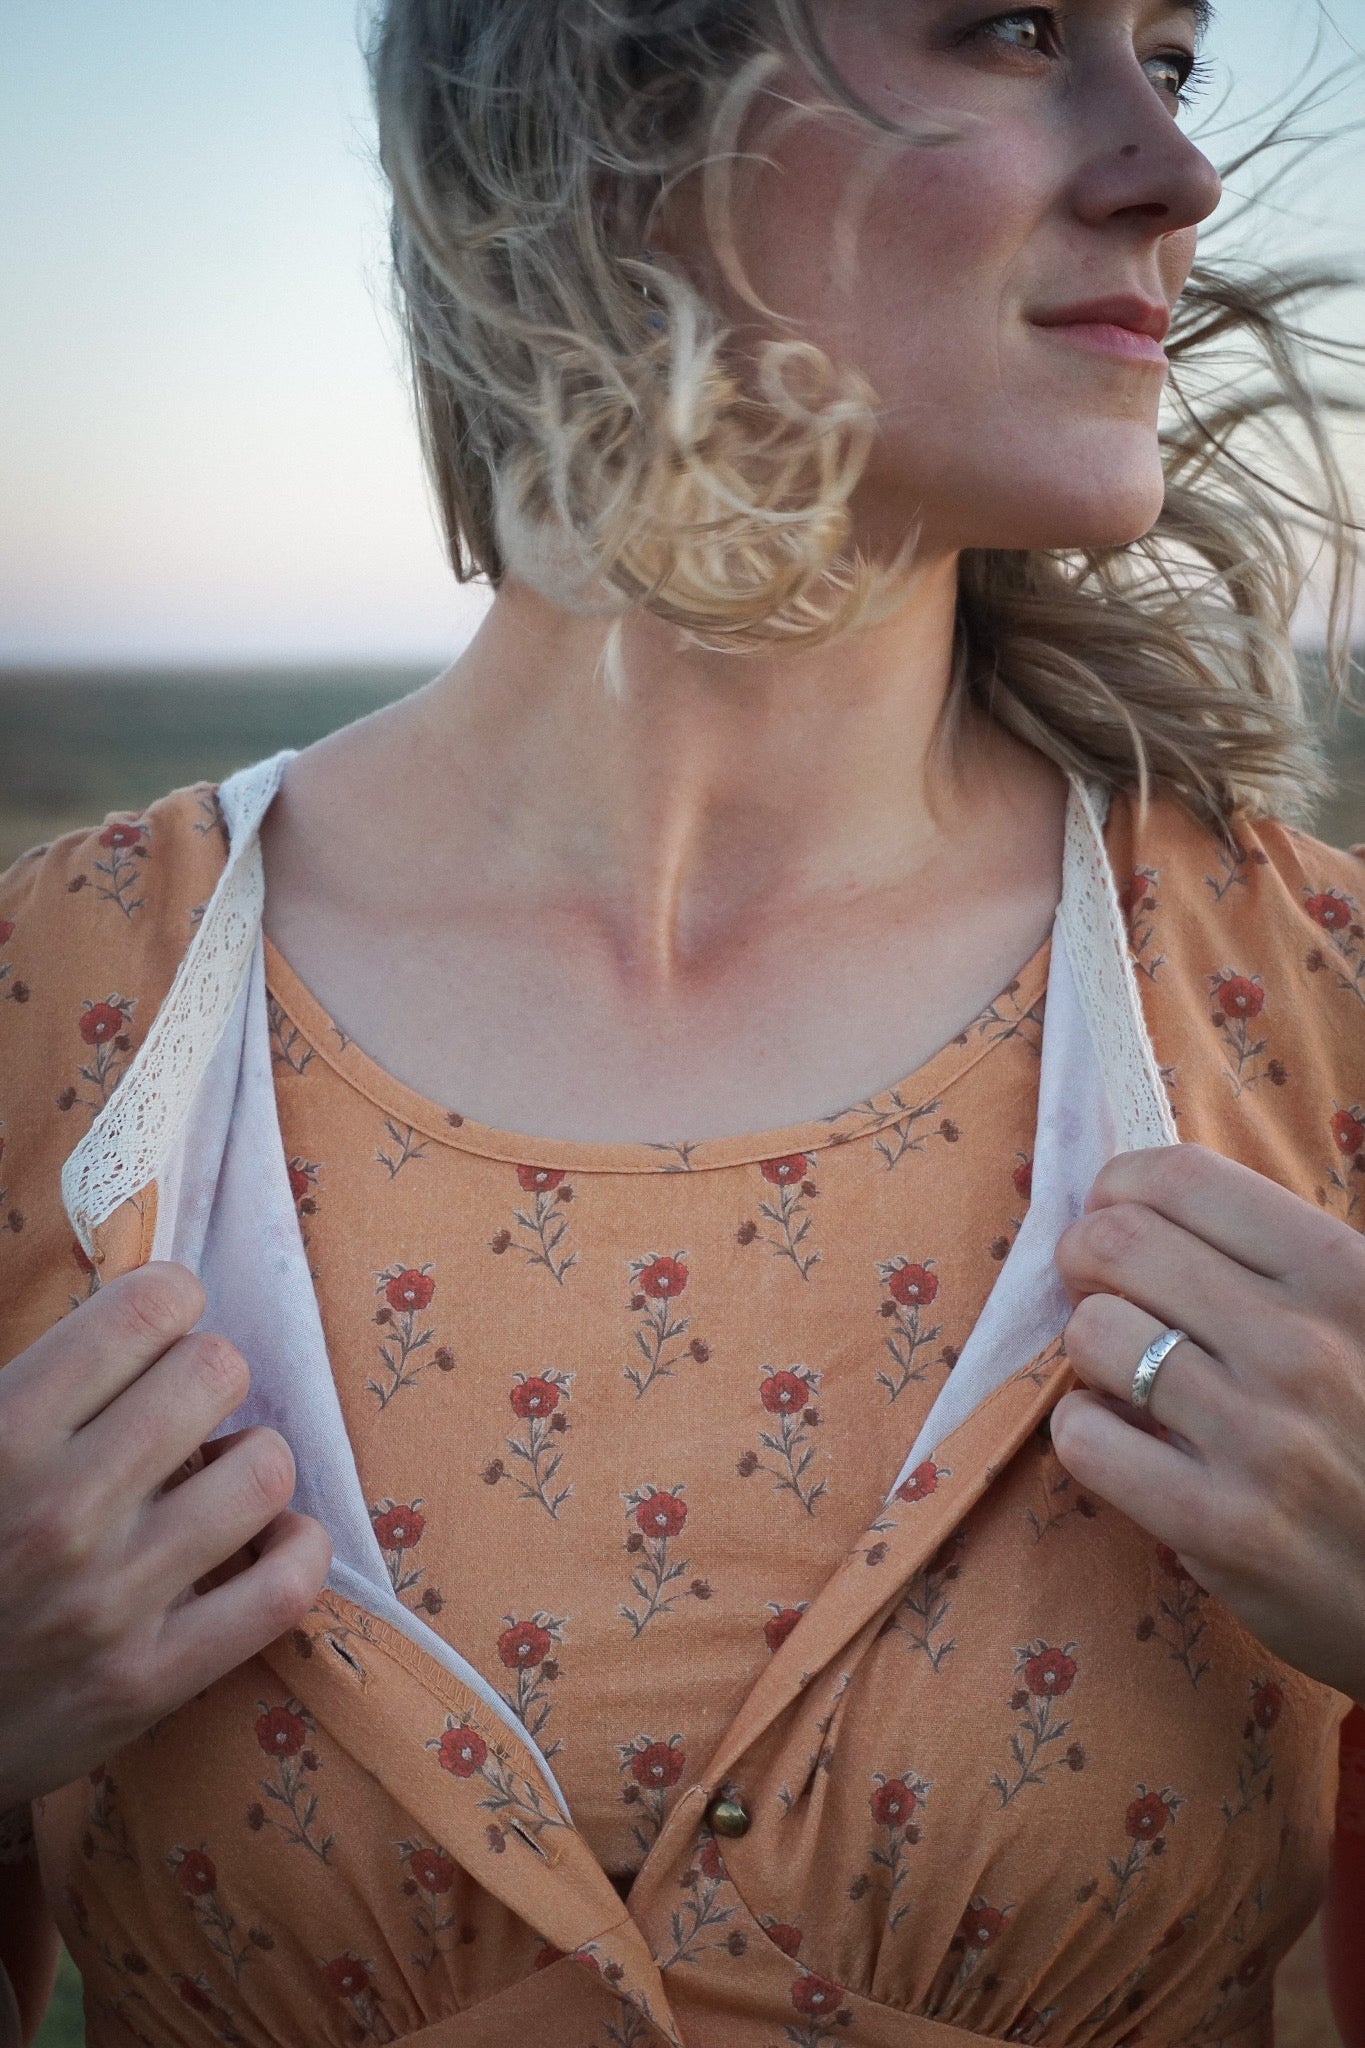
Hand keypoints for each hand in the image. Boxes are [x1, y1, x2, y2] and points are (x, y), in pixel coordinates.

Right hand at [0, 1264, 330, 1806]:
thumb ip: (39, 1379)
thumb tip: (141, 1311)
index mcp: (2, 1433)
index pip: (148, 1307)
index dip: (167, 1303)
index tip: (158, 1332)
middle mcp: (60, 1511)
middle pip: (216, 1372)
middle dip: (207, 1379)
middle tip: (181, 1411)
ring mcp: (110, 1601)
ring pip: (264, 1469)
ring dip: (250, 1460)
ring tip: (216, 1476)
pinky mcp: (147, 1682)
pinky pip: (281, 1590)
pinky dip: (297, 1549)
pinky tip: (270, 1539)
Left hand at [1051, 1144, 1364, 1706]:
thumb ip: (1278, 1258)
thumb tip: (1144, 1199)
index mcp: (1343, 1274)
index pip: (1181, 1178)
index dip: (1121, 1189)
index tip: (1119, 1217)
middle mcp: (1302, 1346)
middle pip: (1117, 1244)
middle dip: (1086, 1261)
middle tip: (1102, 1293)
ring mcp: (1262, 1438)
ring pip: (1094, 1334)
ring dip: (1090, 1348)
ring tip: (1126, 1373)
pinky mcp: (1222, 1526)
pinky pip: (1087, 1438)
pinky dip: (1086, 1431)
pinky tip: (1125, 1442)